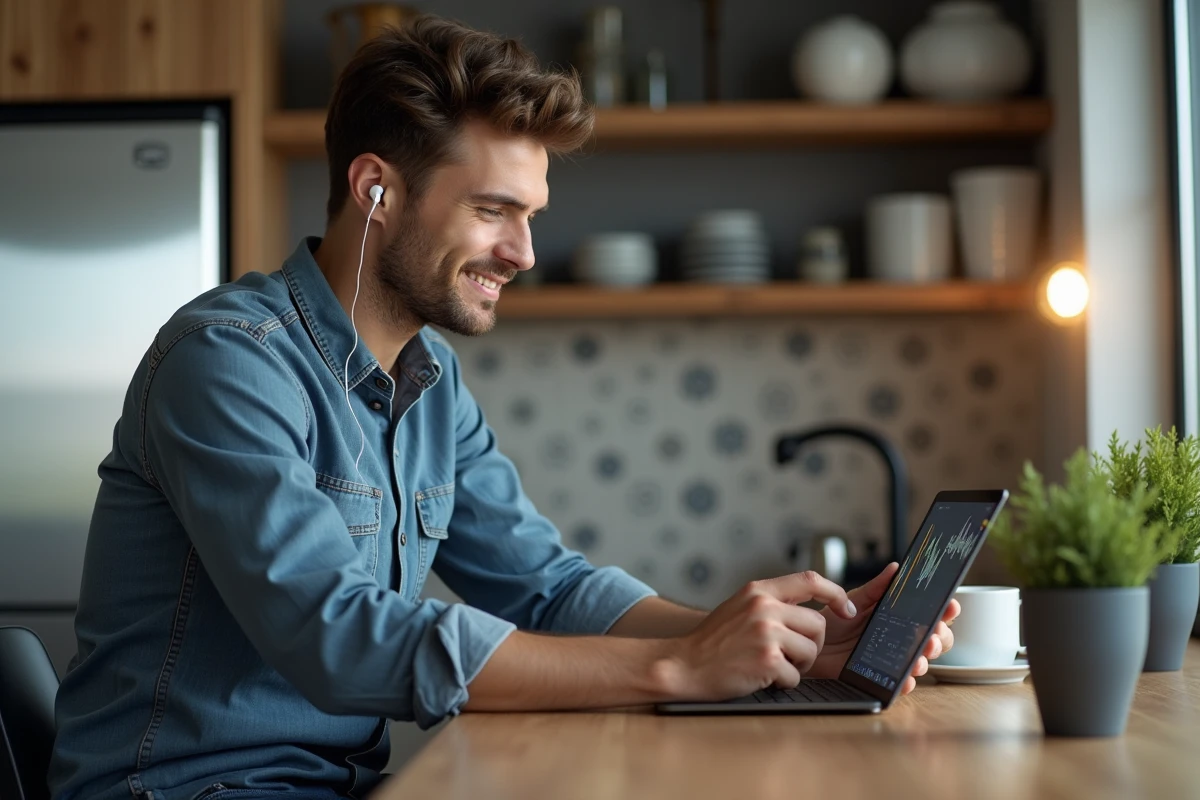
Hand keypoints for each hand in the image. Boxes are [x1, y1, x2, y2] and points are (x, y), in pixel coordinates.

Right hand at [660, 572, 857, 700]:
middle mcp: (764, 607)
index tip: (846, 610)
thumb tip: (807, 606)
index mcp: (759, 590)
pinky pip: (795, 676)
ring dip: (797, 666)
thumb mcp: (739, 606)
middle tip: (790, 656)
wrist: (683, 665)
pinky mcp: (767, 660)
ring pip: (810, 651)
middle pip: (818, 624)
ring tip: (773, 667)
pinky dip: (783, 683)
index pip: (811, 580)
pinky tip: (762, 679)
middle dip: (810, 645)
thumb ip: (769, 602)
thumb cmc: (713, 641)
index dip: (835, 594)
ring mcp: (766, 633)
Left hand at [806, 563, 958, 695]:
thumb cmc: (835, 621)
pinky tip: (907, 678)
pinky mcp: (882, 677)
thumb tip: (895, 568)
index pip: (931, 615)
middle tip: (935, 633)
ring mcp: (893, 659)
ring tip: (920, 655)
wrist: (813, 642)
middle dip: (941, 637)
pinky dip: (907, 682)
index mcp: (900, 617)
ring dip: (926, 659)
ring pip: (922, 661)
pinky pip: (900, 683)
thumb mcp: (856, 600)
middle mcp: (902, 639)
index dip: (945, 611)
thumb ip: (877, 588)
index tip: (950, 606)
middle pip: (936, 640)